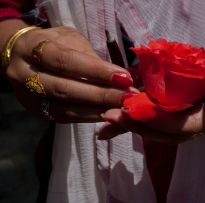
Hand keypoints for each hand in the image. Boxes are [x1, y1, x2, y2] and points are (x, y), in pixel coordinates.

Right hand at [3, 23, 132, 121]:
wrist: (23, 56)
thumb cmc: (54, 43)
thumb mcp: (70, 39)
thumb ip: (89, 56)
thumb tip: (120, 77)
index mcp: (31, 47)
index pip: (65, 61)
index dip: (96, 71)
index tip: (124, 77)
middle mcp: (23, 74)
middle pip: (64, 88)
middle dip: (100, 94)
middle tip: (128, 97)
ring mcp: (28, 97)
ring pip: (64, 108)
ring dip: (97, 109)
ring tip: (122, 107)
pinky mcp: (38, 112)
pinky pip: (65, 118)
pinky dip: (89, 117)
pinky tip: (109, 113)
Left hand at [98, 14, 204, 142]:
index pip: (190, 125)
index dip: (163, 122)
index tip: (136, 113)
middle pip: (171, 129)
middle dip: (142, 125)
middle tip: (112, 116)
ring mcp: (195, 102)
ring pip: (163, 120)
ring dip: (137, 119)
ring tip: (110, 114)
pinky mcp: (187, 90)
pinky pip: (163, 102)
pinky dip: (143, 105)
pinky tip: (122, 102)